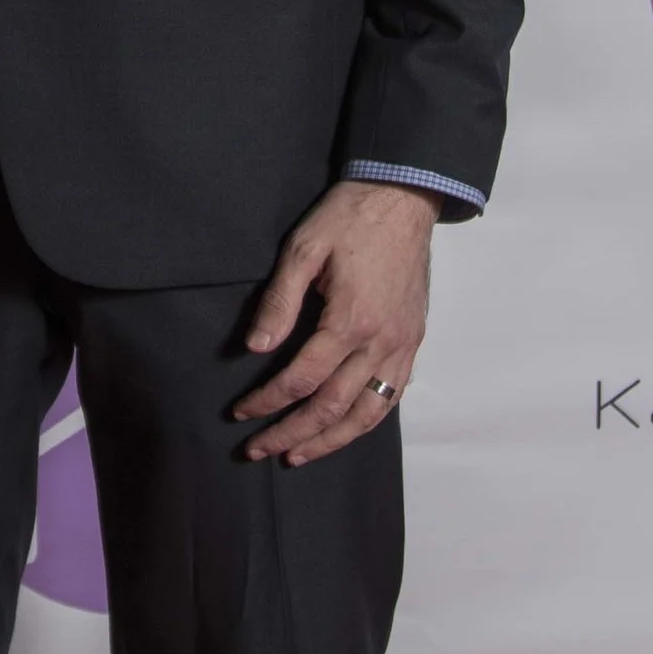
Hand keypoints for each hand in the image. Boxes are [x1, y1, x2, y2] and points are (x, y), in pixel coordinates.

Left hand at [231, 180, 437, 465]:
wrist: (402, 198)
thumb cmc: (349, 219)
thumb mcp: (302, 249)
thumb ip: (278, 302)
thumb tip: (254, 348)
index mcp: (351, 320)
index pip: (300, 378)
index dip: (267, 401)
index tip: (240, 412)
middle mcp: (381, 342)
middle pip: (332, 407)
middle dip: (291, 434)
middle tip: (258, 450)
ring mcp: (402, 345)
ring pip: (367, 413)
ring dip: (330, 441)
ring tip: (298, 455)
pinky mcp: (412, 341)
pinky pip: (392, 396)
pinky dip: (366, 420)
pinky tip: (345, 429)